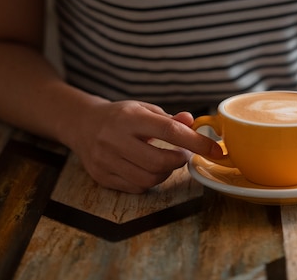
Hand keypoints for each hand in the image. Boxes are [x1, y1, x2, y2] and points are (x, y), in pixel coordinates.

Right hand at [62, 100, 222, 192]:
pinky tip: (147, 168)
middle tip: (183, 155)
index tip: (215, 149)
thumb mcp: (144, 109)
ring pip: (148, 179)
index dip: (196, 142)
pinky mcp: (101, 177)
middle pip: (159, 161)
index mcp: (129, 118)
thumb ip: (169, 119)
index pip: (170, 131)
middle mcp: (114, 139)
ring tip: (165, 161)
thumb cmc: (120, 116)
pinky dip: (149, 181)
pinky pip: (136, 188)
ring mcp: (105, 160)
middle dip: (179, 161)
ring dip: (166, 173)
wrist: (82, 124)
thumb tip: (192, 122)